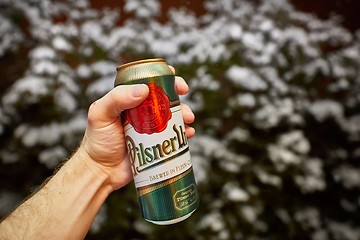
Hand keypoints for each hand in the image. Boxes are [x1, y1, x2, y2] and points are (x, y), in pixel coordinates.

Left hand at [78, 67, 194, 190]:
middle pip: (165, 99)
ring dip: (184, 114)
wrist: (101, 172)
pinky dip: (184, 133)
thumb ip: (117, 98)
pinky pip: (175, 136)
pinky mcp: (157, 145)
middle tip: (184, 100)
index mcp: (128, 100)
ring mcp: (151, 129)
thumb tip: (144, 89)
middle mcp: (142, 112)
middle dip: (178, 98)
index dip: (165, 78)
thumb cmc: (97, 141)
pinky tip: (188, 134)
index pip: (148, 83)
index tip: (175, 80)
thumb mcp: (101, 114)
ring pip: (173, 117)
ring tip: (188, 119)